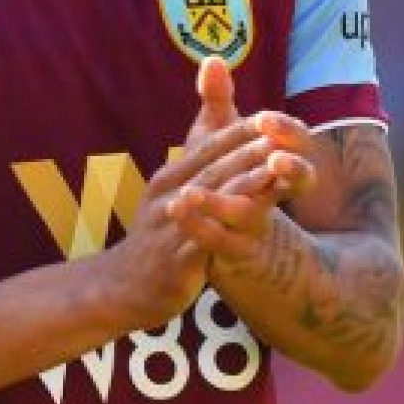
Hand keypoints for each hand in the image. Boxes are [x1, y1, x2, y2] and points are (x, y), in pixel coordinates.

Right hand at [93, 58, 275, 328]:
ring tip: (275, 168)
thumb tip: (222, 142)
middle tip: (282, 133)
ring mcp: (171, 229)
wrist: (120, 287)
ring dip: (244, 181)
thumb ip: (198, 170)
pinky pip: (207, 239)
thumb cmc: (156, 238)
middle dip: (248, 149)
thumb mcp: (171, 198)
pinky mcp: (176, 262)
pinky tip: (255, 222)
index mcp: (169, 179)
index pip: (207, 148)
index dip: (238, 131)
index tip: (271, 116)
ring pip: (211, 200)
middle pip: (213, 168)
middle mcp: (168, 198)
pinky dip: (230, 226)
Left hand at [167, 64, 317, 263]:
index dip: (288, 132)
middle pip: (300, 178)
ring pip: (260, 215)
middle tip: (275, 156)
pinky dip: (202, 225)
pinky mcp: (237, 252)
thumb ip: (218, 101)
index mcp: (281, 160)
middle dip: (289, 166)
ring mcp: (262, 226)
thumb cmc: (229, 179)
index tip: (266, 120)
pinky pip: (224, 242)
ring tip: (217, 186)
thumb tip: (213, 58)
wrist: (225, 241)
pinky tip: (179, 208)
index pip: (298, 142)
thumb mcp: (222, 138)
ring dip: (236, 202)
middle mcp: (280, 194)